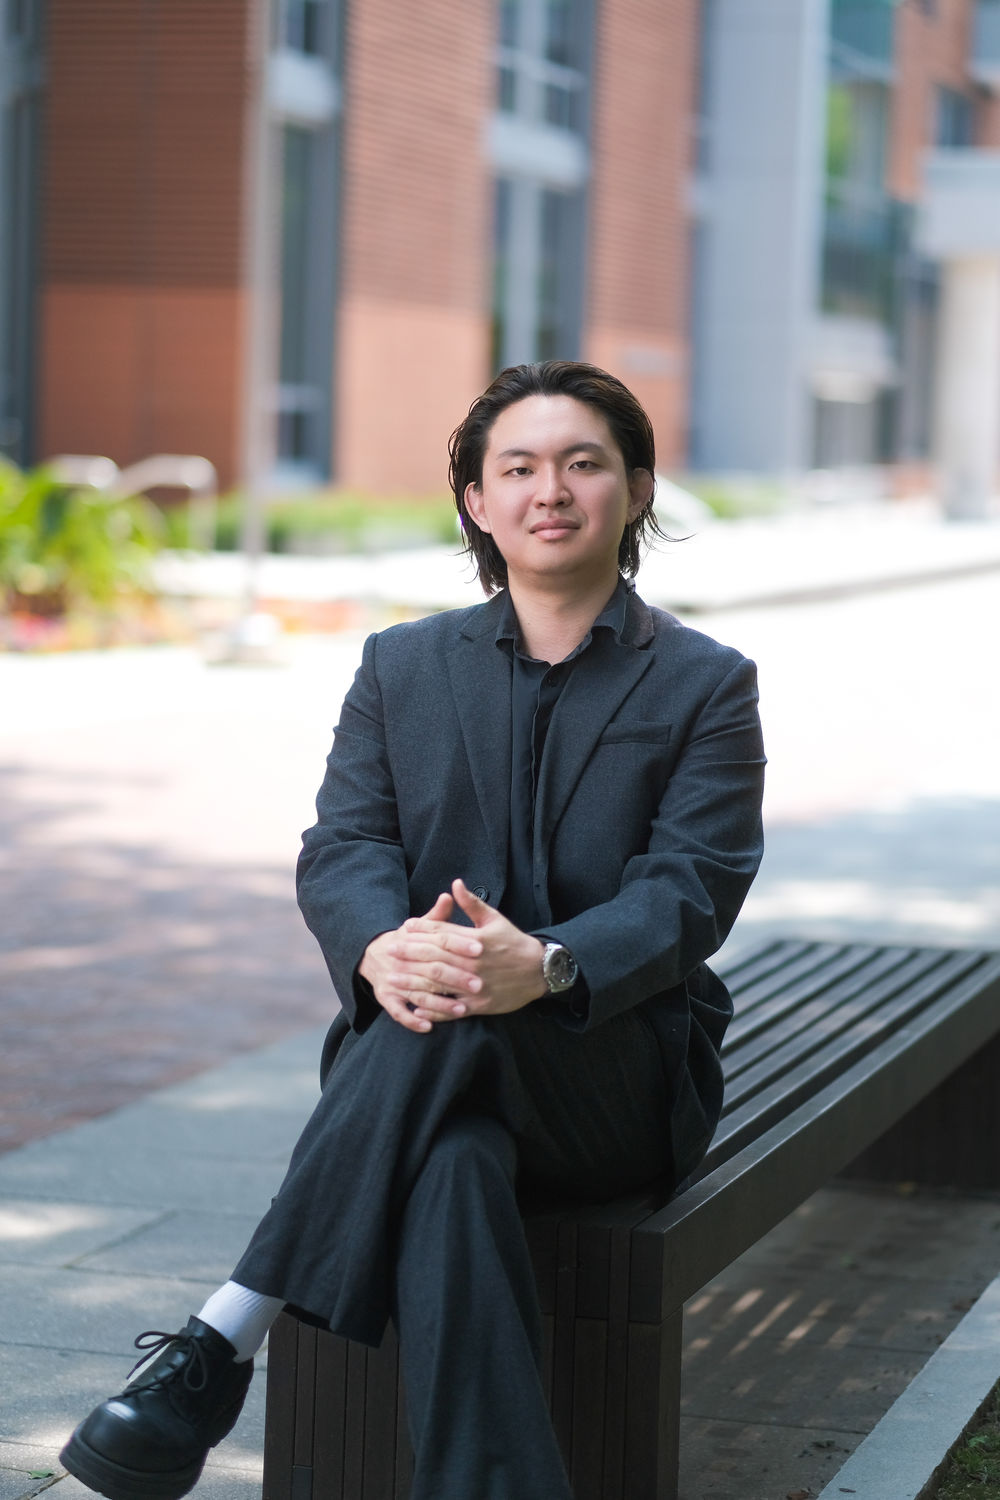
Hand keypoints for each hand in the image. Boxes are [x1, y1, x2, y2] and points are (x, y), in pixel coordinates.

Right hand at [358, 892, 485, 1032]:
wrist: (371, 954)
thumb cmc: (405, 941)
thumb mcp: (418, 927)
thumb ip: (436, 916)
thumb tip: (449, 895)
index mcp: (413, 942)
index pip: (439, 942)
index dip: (460, 944)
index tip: (480, 948)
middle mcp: (402, 963)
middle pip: (432, 971)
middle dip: (456, 978)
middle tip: (479, 984)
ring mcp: (393, 982)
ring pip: (419, 994)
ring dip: (440, 1004)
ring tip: (462, 1009)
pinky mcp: (387, 999)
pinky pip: (399, 1012)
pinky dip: (412, 1020)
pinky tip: (429, 1027)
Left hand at [404, 879, 545, 1024]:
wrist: (540, 971)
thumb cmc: (514, 942)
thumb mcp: (495, 919)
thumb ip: (472, 904)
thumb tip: (455, 883)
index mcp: (478, 940)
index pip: (444, 933)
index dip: (423, 929)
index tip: (405, 926)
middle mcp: (475, 962)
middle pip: (436, 956)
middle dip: (410, 953)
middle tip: (390, 950)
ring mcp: (476, 985)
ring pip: (440, 982)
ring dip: (413, 980)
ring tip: (392, 978)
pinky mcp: (479, 1004)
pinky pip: (451, 1008)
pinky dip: (433, 1007)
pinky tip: (414, 1005)